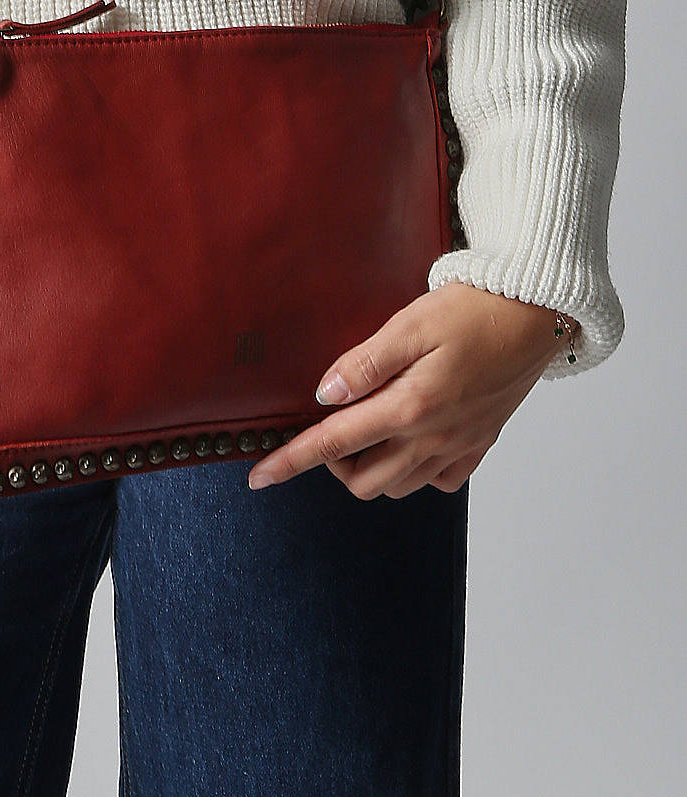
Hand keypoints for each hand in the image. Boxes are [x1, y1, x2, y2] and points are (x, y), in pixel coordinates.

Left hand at [246, 281, 573, 499]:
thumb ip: (366, 362)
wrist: (536, 314)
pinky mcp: (480, 444)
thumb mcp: (411, 325)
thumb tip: (324, 393)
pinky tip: (409, 437)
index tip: (259, 477)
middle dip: (334, 465)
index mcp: (410, 407)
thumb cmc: (473, 310)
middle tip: (329, 426)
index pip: (335, 444)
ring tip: (366, 427)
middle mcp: (434, 438)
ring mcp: (459, 446)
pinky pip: (439, 482)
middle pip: (364, 482)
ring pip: (399, 486)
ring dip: (372, 469)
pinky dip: (414, 471)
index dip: (292, 461)